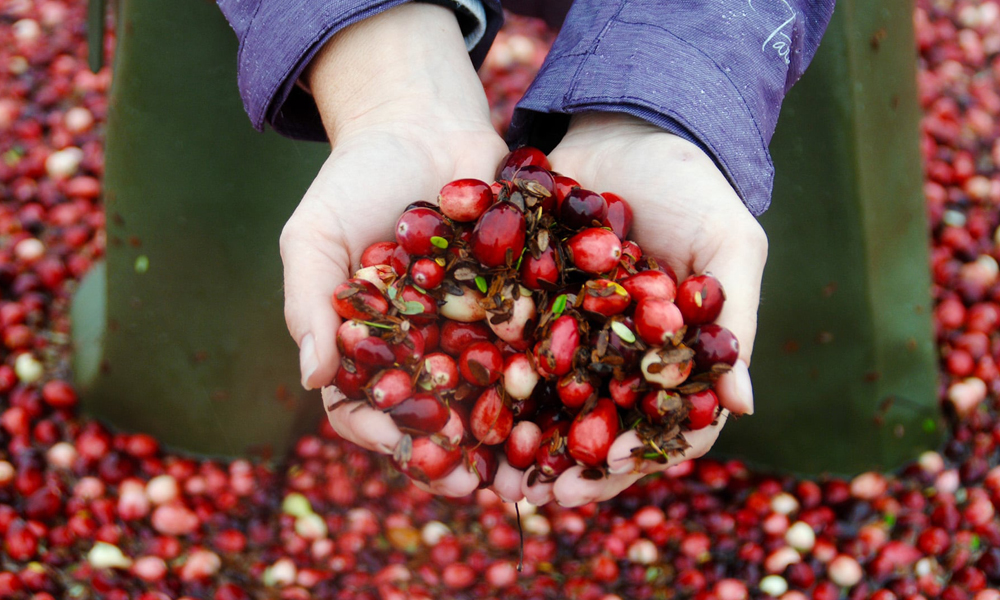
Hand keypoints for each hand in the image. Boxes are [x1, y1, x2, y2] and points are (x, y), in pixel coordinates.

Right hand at [281, 4, 507, 496]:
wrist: (423, 121)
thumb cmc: (356, 178)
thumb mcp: (314, 235)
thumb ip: (310, 304)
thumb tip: (312, 377)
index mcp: (366, 347)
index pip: (366, 408)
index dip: (386, 436)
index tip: (409, 454)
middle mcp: (420, 350)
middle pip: (436, 419)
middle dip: (456, 456)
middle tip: (481, 485)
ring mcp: (470, 331)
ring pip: (491, 398)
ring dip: (509, 438)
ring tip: (532, 470)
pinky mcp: (518, 305)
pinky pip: (534, 349)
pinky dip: (550, 380)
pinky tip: (573, 404)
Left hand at [517, 112, 766, 506]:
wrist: (629, 125)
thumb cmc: (694, 186)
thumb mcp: (729, 245)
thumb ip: (736, 322)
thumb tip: (742, 406)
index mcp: (672, 356)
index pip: (665, 423)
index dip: (644, 451)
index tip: (611, 464)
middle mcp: (620, 357)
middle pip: (600, 428)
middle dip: (574, 466)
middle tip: (541, 494)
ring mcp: (573, 335)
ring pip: (549, 404)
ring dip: (524, 441)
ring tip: (495, 472)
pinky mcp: (530, 305)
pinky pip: (509, 351)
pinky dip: (490, 381)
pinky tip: (466, 402)